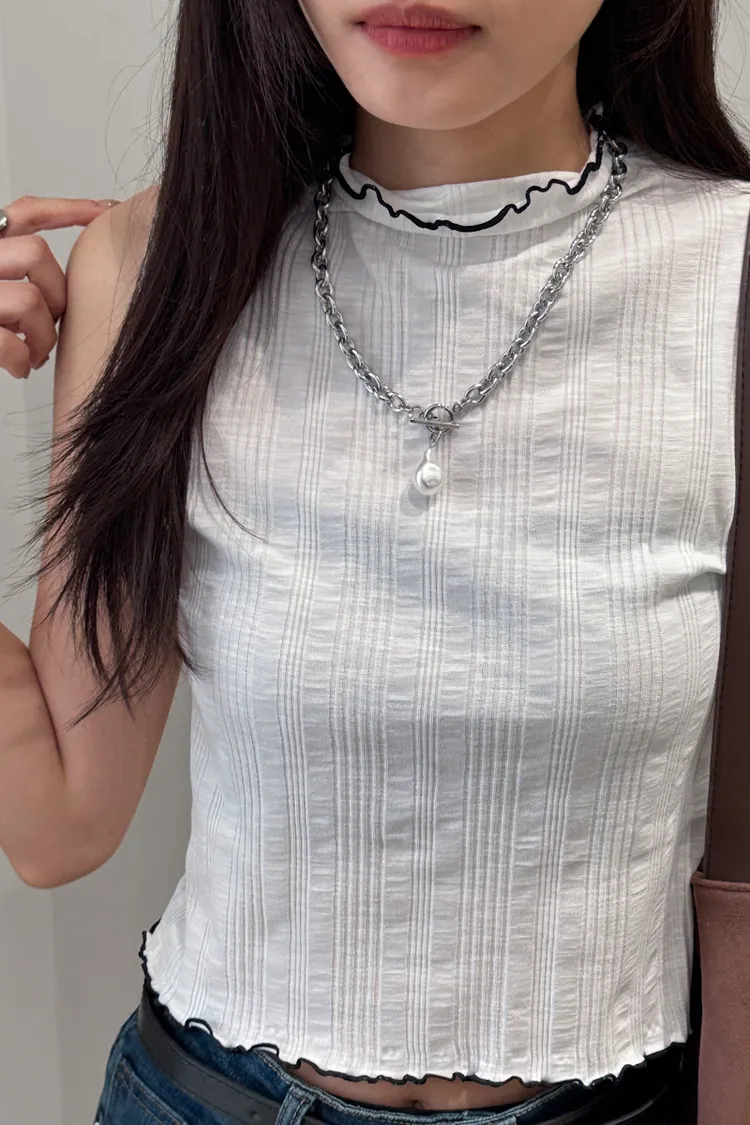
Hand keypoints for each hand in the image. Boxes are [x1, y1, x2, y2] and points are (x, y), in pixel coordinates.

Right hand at [0, 196, 117, 379]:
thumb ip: (10, 269)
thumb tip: (58, 291)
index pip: (23, 213)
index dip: (67, 209)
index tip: (103, 212)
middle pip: (36, 254)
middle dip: (57, 294)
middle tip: (49, 324)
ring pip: (30, 299)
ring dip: (44, 336)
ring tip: (33, 353)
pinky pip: (8, 342)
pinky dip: (21, 360)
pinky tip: (17, 367)